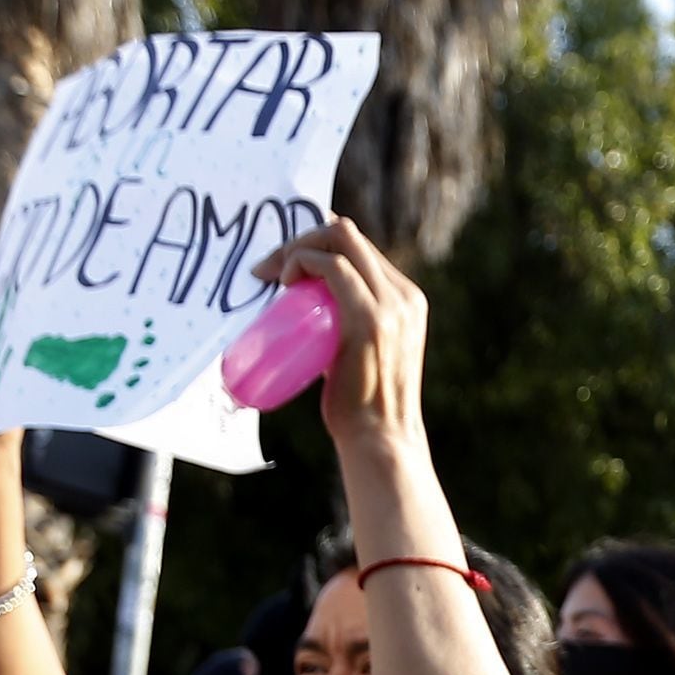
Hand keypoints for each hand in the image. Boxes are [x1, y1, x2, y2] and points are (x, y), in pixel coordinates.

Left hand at [253, 216, 428, 455]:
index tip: (285, 262)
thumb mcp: (360, 353)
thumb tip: (308, 315)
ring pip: (341, 239)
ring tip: (272, 275)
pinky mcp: (371, 318)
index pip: (359, 248)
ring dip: (298, 247)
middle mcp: (404, 296)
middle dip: (302, 238)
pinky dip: (302, 261)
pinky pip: (333, 265)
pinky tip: (284, 279)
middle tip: (269, 268)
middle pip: (348, 234)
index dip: (317, 243)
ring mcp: (391, 305)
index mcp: (406, 300)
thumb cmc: (362, 407)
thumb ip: (347, 328)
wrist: (380, 440)